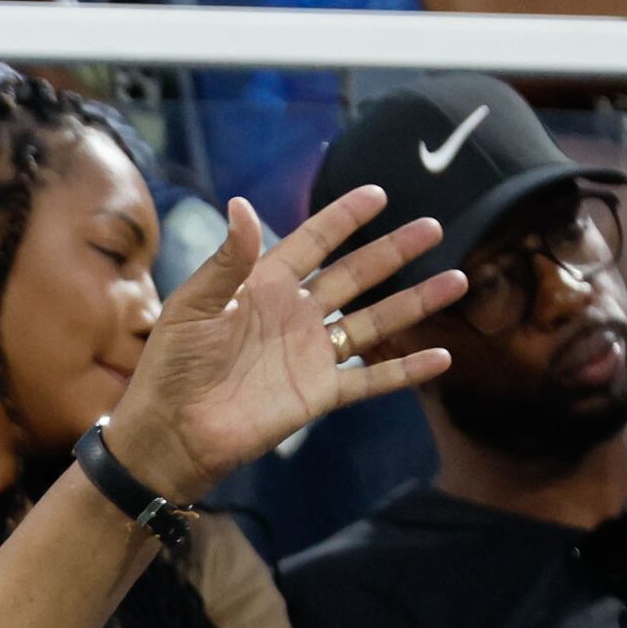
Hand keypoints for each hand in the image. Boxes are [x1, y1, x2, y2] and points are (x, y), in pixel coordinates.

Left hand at [99, 186, 461, 509]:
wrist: (169, 434)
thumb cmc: (170, 368)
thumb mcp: (192, 307)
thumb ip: (225, 261)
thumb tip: (241, 204)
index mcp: (263, 286)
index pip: (312, 242)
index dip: (343, 218)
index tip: (378, 193)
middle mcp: (295, 315)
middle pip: (355, 275)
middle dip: (394, 251)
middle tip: (434, 226)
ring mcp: (311, 354)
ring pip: (374, 322)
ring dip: (414, 302)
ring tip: (456, 280)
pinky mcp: (319, 394)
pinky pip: (371, 379)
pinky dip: (405, 370)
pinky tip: (441, 358)